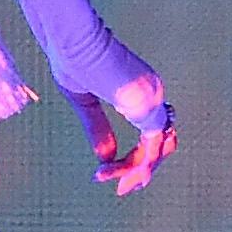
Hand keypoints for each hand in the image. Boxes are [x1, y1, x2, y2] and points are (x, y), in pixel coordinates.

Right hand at [68, 42, 176, 195]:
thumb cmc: (72, 59)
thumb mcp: (84, 102)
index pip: (151, 130)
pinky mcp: (149, 107)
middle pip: (160, 144)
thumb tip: (106, 158)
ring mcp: (154, 99)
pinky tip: (109, 174)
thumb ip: (98, 129)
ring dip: (137, 171)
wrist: (71, 41)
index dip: (137, 156)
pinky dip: (134, 166)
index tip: (107, 174)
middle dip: (142, 170)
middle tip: (122, 191)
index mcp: (140, 88)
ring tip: (119, 186)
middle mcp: (153, 93)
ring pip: (157, 149)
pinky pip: (151, 148)